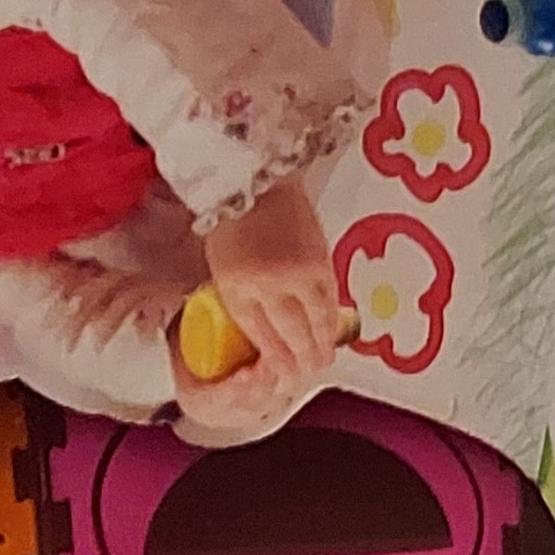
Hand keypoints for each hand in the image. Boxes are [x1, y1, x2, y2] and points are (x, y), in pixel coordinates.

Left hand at [196, 181, 345, 388]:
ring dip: (324, 344)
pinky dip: (332, 317)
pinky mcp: (322, 259)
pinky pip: (331, 298)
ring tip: (324, 357)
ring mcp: (300, 272)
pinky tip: (331, 326)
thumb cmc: (233, 221)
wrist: (257, 179)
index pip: (264, 340)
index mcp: (238, 288)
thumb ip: (242, 302)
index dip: (278, 363)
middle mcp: (271, 284)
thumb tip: (263, 333)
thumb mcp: (222, 270)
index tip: (284, 375)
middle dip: (304, 361)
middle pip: (296, 336)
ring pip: (319, 321)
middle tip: (309, 373)